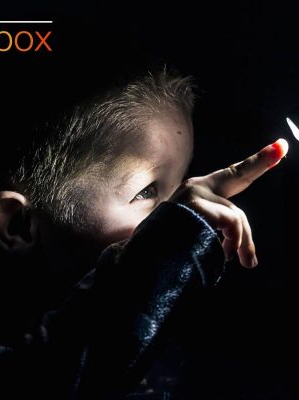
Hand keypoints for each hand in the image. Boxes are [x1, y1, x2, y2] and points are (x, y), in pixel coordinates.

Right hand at [169, 139, 287, 267]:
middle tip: (281, 147)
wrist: (147, 255)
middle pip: (237, 176)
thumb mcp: (201, 236)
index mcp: (196, 192)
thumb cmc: (171, 246)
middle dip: (260, 161)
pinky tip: (226, 256)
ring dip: (243, 242)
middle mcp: (195, 186)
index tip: (278, 148)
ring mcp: (194, 194)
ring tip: (244, 261)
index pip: (230, 175)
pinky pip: (231, 223)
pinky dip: (234, 244)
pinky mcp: (196, 204)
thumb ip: (224, 236)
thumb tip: (251, 259)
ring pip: (236, 215)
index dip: (254, 164)